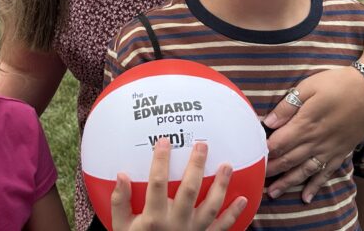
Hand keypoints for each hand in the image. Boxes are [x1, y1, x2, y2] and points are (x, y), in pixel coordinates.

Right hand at [111, 138, 246, 230]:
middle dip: (196, 166)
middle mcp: (175, 223)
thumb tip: (121, 175)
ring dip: (220, 186)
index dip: (161, 161)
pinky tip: (243, 199)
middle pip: (189, 190)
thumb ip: (120, 202)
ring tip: (227, 165)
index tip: (164, 141)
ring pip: (210, 207)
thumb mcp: (121, 227)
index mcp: (153, 218)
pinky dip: (234, 214)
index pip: (157, 183)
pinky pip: (222, 227)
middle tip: (202, 145)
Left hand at [263, 67, 363, 201]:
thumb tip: (269, 122)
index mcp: (305, 124)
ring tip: (272, 193)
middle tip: (255, 179)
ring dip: (287, 182)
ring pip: (304, 170)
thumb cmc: (336, 84)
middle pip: (288, 159)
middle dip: (271, 170)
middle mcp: (316, 141)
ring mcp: (330, 149)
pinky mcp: (341, 152)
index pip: (279, 143)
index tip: (251, 156)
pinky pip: (326, 173)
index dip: (264, 151)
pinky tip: (306, 197)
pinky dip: (315, 186)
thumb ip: (288, 106)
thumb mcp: (308, 87)